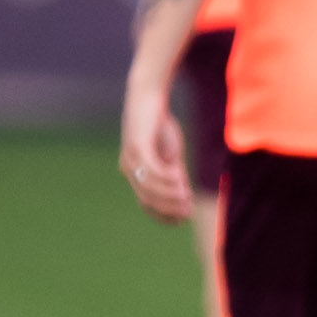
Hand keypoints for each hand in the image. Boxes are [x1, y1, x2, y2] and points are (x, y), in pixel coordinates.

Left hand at [119, 81, 191, 222]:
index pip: (146, 203)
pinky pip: (151, 169)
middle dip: (169, 207)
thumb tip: (183, 196)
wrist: (148, 96)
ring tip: (187, 196)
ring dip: (169, 194)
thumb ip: (174, 173)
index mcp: (135, 173)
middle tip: (188, 210)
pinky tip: (181, 180)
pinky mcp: (137, 145)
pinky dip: (166, 178)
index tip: (182, 219)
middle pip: (147, 199)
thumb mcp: (170, 153)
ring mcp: (131, 157)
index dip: (164, 214)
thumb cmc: (159, 124)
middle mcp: (128, 168)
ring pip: (149, 186)